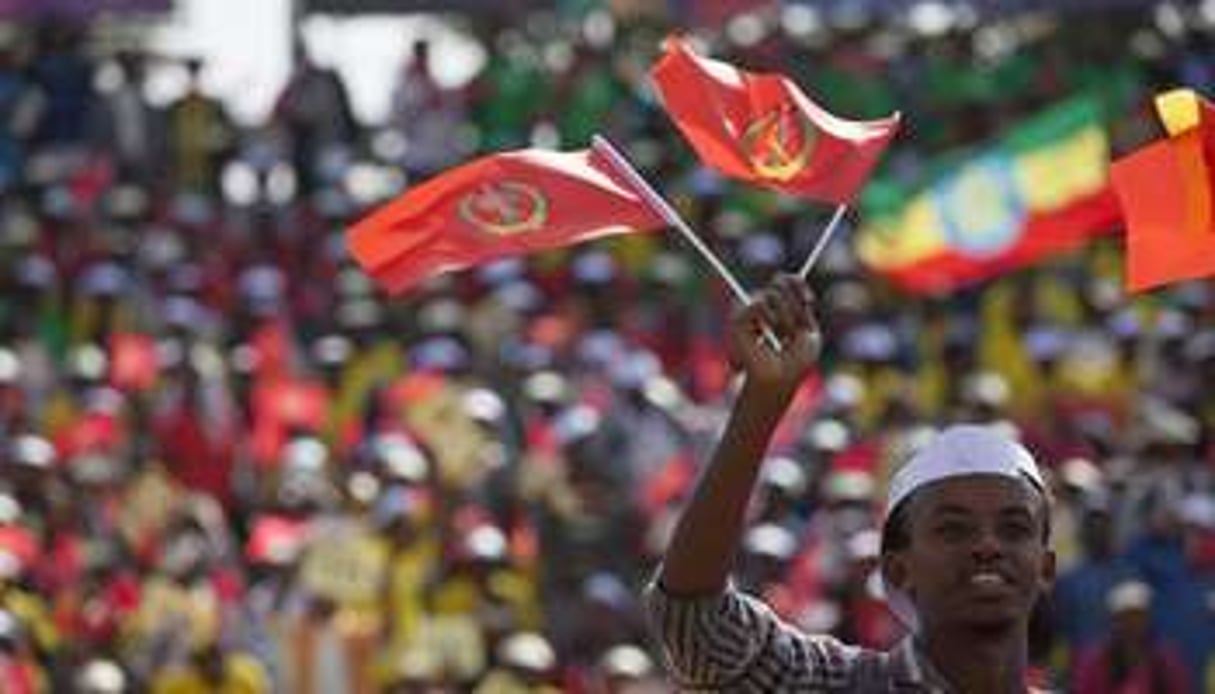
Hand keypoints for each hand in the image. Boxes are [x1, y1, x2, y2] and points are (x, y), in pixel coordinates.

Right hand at [727, 274, 820, 396]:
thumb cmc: (796, 362)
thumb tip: (795, 277)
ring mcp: (749, 312)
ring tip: (782, 337)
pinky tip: (767, 333)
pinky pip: (757, 303)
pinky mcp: (738, 320)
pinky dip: (768, 317)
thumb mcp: (808, 330)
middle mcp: (762, 306)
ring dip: (786, 317)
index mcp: (779, 307)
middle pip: (779, 281)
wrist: (780, 378)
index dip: (797, 284)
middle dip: (795, 306)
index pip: (785, 280)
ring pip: (771, 293)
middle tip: (793, 330)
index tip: (810, 301)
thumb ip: (801, 305)